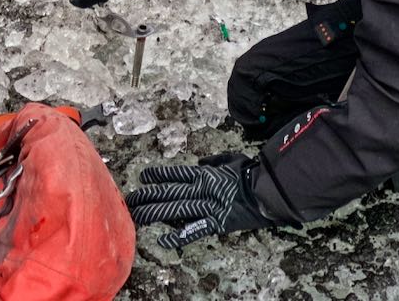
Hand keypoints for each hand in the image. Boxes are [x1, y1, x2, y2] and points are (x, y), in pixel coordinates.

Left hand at [124, 153, 276, 247]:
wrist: (267, 191)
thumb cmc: (250, 173)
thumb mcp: (230, 159)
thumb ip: (213, 161)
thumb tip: (202, 163)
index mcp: (203, 173)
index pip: (174, 173)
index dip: (157, 175)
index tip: (142, 177)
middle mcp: (201, 189)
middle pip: (168, 192)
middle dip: (147, 196)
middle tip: (130, 200)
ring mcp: (207, 206)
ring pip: (175, 209)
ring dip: (154, 213)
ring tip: (136, 217)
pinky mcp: (216, 223)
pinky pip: (194, 230)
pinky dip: (178, 236)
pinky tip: (163, 240)